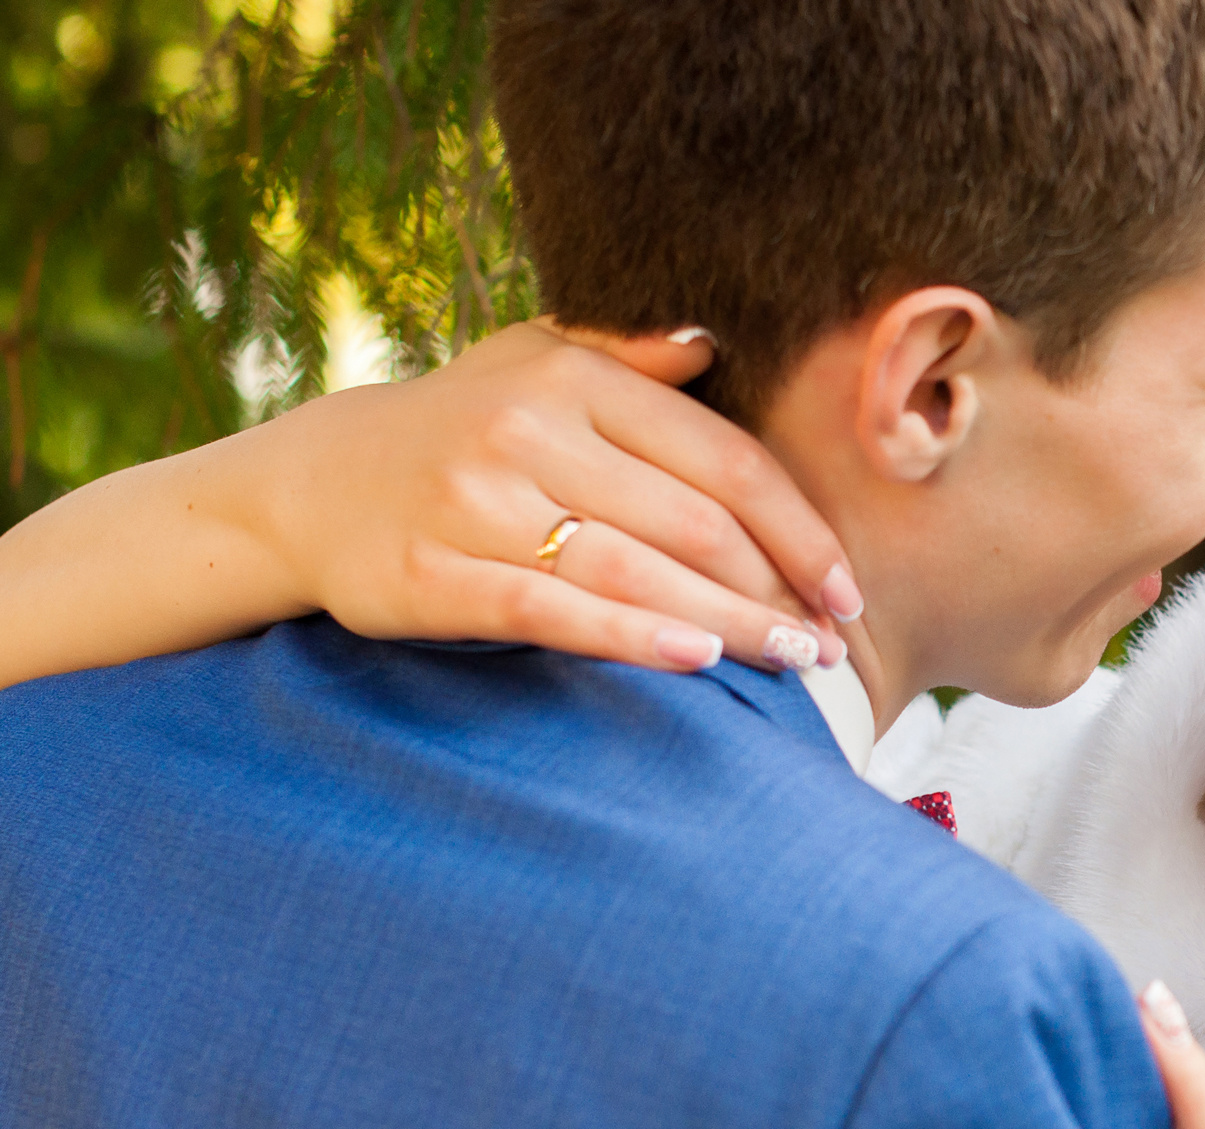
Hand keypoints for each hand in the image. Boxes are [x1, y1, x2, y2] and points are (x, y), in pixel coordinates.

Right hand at [228, 318, 856, 672]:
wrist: (308, 484)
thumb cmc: (456, 427)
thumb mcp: (532, 364)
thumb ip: (627, 359)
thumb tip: (711, 342)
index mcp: (572, 380)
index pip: (721, 459)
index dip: (799, 530)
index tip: (848, 588)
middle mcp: (526, 433)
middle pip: (692, 524)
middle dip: (779, 591)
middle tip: (832, 647)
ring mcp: (474, 504)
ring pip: (635, 571)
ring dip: (731, 624)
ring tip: (794, 664)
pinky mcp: (430, 576)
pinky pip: (550, 611)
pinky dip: (631, 637)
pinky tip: (695, 660)